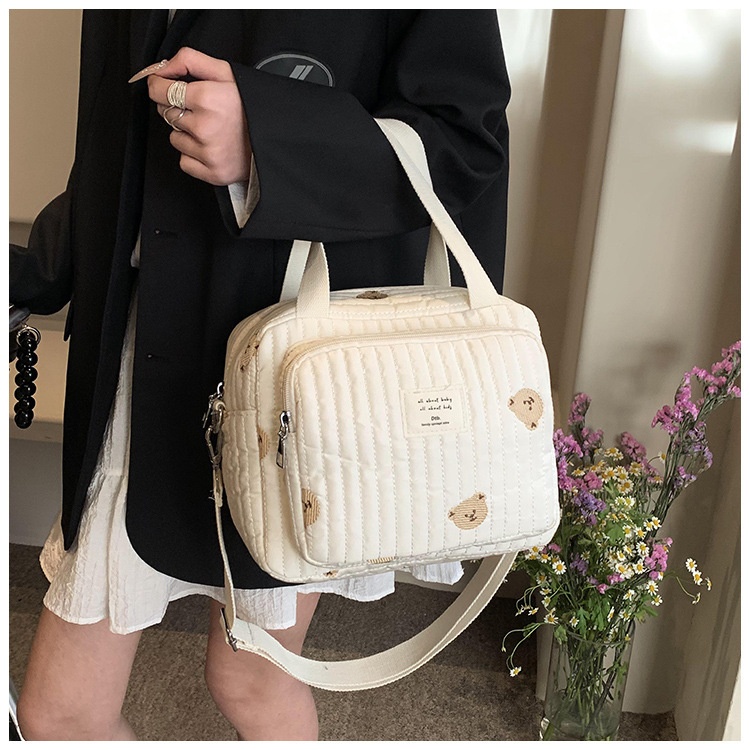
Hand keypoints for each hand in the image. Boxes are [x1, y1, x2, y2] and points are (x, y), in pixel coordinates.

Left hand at [143, 48, 251, 185]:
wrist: (274, 140)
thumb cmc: (251, 107)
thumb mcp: (227, 73)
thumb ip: (191, 60)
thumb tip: (162, 68)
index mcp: (207, 99)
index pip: (160, 90)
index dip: (158, 85)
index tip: (161, 85)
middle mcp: (205, 127)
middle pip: (166, 113)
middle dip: (176, 108)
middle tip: (199, 109)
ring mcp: (207, 153)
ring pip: (174, 138)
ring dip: (186, 133)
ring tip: (210, 130)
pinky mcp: (211, 173)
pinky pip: (184, 161)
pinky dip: (193, 155)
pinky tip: (210, 147)